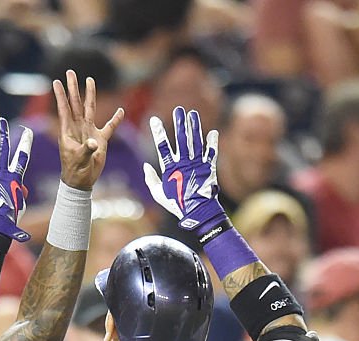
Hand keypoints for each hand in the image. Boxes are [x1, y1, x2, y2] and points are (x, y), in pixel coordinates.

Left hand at [0, 118, 32, 241]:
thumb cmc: (10, 219)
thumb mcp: (19, 205)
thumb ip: (18, 194)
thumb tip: (19, 190)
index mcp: (14, 179)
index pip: (22, 158)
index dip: (25, 144)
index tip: (28, 131)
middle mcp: (1, 174)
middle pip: (3, 150)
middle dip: (2, 134)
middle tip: (1, 121)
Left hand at [53, 70, 124, 190]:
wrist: (82, 182)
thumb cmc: (76, 171)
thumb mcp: (79, 160)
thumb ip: (86, 149)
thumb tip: (93, 142)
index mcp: (68, 131)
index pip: (64, 109)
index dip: (60, 95)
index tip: (55, 81)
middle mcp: (78, 128)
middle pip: (76, 103)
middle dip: (73, 87)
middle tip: (70, 71)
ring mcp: (89, 132)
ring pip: (90, 109)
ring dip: (90, 95)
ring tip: (90, 80)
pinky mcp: (100, 140)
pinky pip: (109, 127)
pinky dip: (116, 120)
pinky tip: (121, 111)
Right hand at [144, 107, 224, 233]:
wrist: (197, 212)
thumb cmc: (176, 204)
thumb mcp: (159, 194)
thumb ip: (151, 179)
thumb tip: (146, 166)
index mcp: (170, 169)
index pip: (162, 146)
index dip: (158, 132)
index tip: (154, 120)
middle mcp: (184, 163)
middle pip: (181, 138)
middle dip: (180, 123)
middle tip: (179, 110)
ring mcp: (197, 164)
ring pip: (195, 141)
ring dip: (194, 127)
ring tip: (192, 114)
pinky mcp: (208, 168)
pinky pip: (211, 153)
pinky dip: (212, 143)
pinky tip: (212, 132)